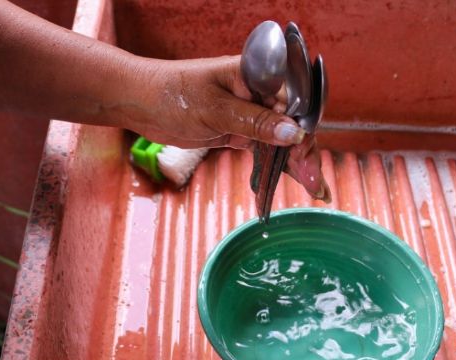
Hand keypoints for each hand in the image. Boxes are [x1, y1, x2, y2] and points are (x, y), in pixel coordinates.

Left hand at [135, 56, 329, 200]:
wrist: (141, 102)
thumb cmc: (174, 94)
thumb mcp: (217, 110)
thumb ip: (257, 122)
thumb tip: (295, 133)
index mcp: (255, 74)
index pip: (293, 101)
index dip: (303, 128)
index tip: (304, 153)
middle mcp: (257, 91)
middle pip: (292, 122)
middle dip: (305, 152)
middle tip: (314, 182)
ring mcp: (249, 111)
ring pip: (281, 138)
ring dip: (296, 162)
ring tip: (313, 187)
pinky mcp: (238, 129)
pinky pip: (265, 146)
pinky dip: (278, 163)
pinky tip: (293, 178)